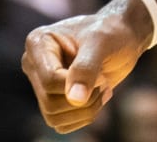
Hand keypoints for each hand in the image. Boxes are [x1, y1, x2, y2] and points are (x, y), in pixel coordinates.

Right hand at [22, 4, 146, 133]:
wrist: (122, 37)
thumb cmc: (110, 32)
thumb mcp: (101, 43)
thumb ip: (86, 68)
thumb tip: (74, 99)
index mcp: (38, 43)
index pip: (49, 81)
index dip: (79, 85)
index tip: (102, 75)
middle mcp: (34, 65)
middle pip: (50, 103)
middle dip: (84, 100)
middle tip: (104, 81)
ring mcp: (42, 84)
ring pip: (54, 118)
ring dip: (86, 110)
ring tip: (102, 88)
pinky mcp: (53, 99)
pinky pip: (62, 125)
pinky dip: (84, 117)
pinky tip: (98, 97)